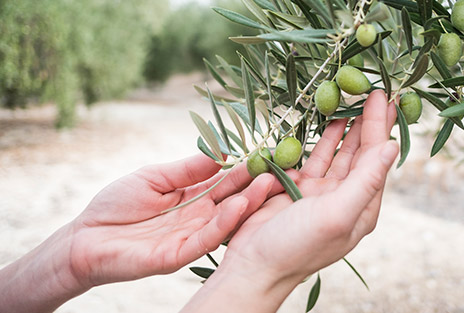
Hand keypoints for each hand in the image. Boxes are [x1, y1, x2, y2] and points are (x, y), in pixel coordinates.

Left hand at [69, 154, 275, 286]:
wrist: (84, 238)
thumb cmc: (116, 205)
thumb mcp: (154, 177)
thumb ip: (187, 170)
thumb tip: (221, 152)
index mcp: (193, 198)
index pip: (226, 182)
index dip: (246, 169)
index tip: (268, 153)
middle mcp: (198, 218)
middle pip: (233, 200)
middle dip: (256, 185)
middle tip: (281, 169)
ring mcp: (191, 238)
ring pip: (226, 221)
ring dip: (248, 203)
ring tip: (268, 184)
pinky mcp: (179, 256)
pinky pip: (206, 240)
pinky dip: (224, 223)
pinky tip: (238, 206)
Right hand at [182, 90, 397, 312]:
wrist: (254, 265)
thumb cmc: (297, 245)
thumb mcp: (337, 214)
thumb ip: (366, 181)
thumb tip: (393, 147)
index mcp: (362, 207)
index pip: (377, 159)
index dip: (382, 127)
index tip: (386, 98)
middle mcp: (346, 199)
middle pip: (362, 152)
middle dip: (369, 122)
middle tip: (375, 91)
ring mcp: (322, 193)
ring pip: (340, 152)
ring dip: (348, 127)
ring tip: (354, 99)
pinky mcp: (299, 188)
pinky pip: (316, 157)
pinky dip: (324, 138)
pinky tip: (330, 120)